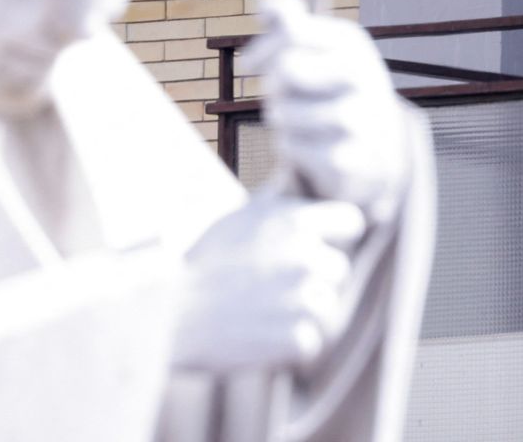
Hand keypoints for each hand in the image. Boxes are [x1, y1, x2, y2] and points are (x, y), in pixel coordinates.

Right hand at [173, 196, 365, 370]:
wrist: (172, 313)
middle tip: (273, 287)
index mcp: (295, 222)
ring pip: (326, 307)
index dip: (335, 234)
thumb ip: (279, 202)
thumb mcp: (239, 217)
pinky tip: (259, 333)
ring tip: (261, 310)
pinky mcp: (297, 338)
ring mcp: (304, 300)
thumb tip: (303, 178)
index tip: (319, 246)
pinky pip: (310, 341)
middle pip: (339, 269)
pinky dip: (289, 345)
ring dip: (301, 313)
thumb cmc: (203, 263)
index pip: (351, 220)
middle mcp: (307, 257)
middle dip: (314, 278)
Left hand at [242, 0, 406, 215]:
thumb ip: (288, 19)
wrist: (378, 150)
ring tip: (303, 122)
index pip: (292, 29)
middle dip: (274, 87)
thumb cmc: (330, 89)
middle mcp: (361, 73)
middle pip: (285, 71)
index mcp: (350, 41)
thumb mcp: (317, 48)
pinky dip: (292, 149)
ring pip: (283, 113)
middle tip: (287, 96)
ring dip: (283, 120)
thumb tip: (265, 2)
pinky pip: (292, 147)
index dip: (263, 47)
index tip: (251, 63)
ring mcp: (361, 117)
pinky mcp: (351, 157)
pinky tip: (312, 147)